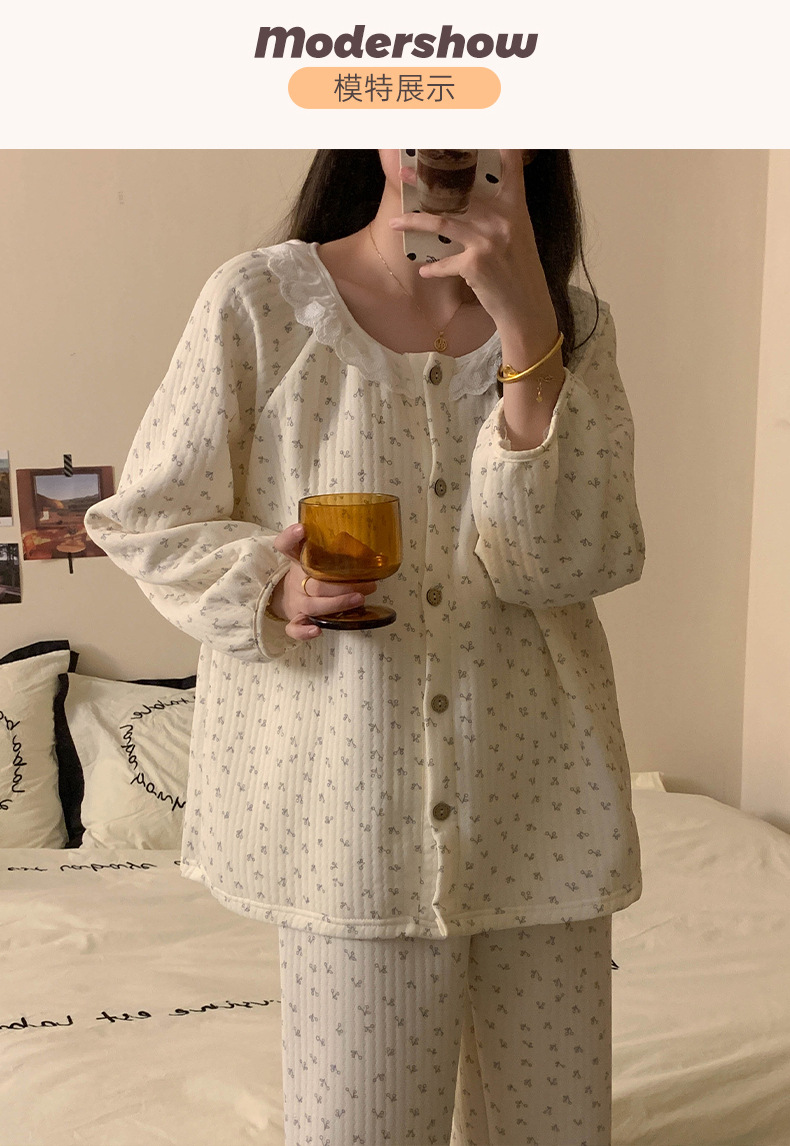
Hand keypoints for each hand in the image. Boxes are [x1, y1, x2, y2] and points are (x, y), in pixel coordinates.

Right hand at [270, 523, 377, 641]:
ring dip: (337, 604)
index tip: (302, 529)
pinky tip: (317, 631)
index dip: (291, 537)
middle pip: (315, 584)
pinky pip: (294, 628)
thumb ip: (332, 546)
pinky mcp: (295, 619)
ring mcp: (295, 602)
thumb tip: (365, 544)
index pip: (286, 546)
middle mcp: (295, 581)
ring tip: (359, 599)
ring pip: (312, 606)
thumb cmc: (310, 572)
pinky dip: (304, 632)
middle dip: (343, 585)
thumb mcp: (316, 554)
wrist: (288, 593)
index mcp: (297, 561)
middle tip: (368, 583)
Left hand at [389, 150, 557, 347]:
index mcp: (515, 208)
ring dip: (414, 222)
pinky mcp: (475, 264)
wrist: (525, 306)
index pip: (511, 167)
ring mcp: (487, 241)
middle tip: (403, 173)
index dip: (500, 144)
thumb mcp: (517, 235)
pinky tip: (424, 270)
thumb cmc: (519, 270)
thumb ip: (499, 215)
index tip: (482, 127)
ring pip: (442, 223)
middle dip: (427, 183)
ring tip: (395, 222)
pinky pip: (444, 262)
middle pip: (460, 192)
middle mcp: (502, 220)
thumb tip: (470, 201)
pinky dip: (433, 268)